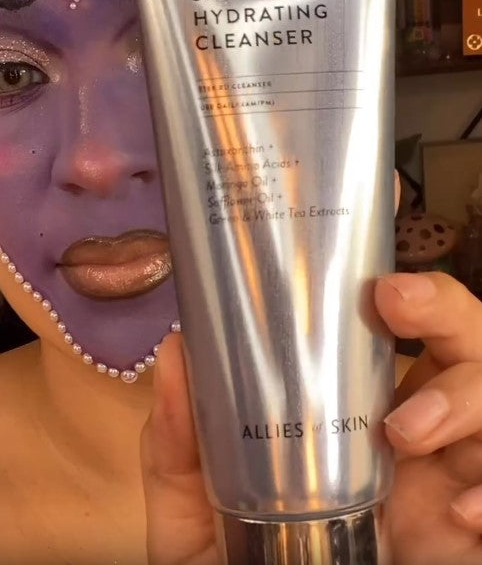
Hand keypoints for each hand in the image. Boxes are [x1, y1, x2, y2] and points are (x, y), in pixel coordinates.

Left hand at [141, 273, 481, 564]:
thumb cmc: (233, 558)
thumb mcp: (196, 499)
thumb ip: (180, 437)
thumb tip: (177, 350)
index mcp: (358, 409)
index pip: (408, 332)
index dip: (413, 295)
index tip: (380, 285)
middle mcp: (414, 433)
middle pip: (465, 347)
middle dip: (450, 314)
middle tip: (398, 305)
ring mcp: (445, 481)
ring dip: (465, 398)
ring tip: (405, 431)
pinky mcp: (462, 536)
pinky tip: (457, 513)